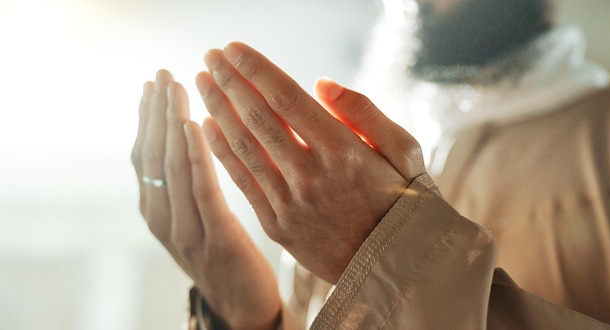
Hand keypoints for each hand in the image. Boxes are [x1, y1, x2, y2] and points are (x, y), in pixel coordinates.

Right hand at [131, 70, 279, 328]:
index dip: (146, 119)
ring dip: (170, 123)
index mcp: (157, 211)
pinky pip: (202, 190)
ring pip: (171, 168)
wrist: (242, 306)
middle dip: (156, 112)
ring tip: (175, 88)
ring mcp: (186, 230)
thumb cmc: (226, 255)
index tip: (151, 84)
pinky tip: (193, 126)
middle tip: (163, 74)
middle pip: (153, 156)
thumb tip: (186, 139)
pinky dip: (195, 156)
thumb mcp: (197, 217)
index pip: (145, 156)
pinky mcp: (215, 239)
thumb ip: (187, 185)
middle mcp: (163, 218)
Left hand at [195, 43, 425, 283]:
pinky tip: (204, 127)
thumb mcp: (404, 150)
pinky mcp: (277, 226)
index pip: (287, 98)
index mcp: (344, 150)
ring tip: (200, 82)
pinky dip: (221, 153)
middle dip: (230, 81)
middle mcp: (312, 174)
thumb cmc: (403, 201)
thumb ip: (364, 113)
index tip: (234, 48)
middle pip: (259, 118)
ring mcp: (291, 203)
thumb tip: (321, 83)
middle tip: (209, 56)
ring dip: (218, 110)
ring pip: (244, 147)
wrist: (395, 265)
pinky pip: (242, 183)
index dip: (256, 70)